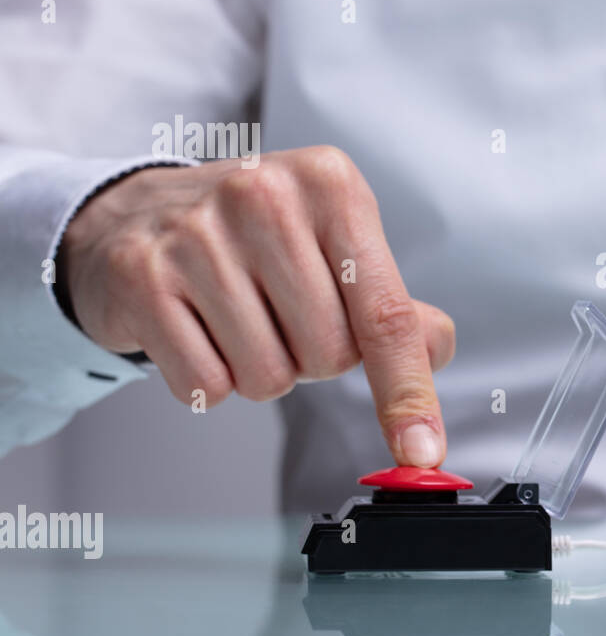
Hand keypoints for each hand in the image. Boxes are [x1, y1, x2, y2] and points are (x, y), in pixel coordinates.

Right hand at [60, 146, 453, 467]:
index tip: (422, 450)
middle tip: (283, 318)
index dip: (406, 391)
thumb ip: (394, 306)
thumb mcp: (337, 246)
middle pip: (330, 355)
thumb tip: (435, 351)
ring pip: (269, 376)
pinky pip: (206, 384)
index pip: (385, 314)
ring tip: (238, 319)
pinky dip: (210, 380)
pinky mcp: (143, 278)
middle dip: (314, 360)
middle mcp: (264, 196)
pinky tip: (197, 330)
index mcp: (330, 185)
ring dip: (262, 371)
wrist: (139, 216)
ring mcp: (196, 234)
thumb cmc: (256, 238)